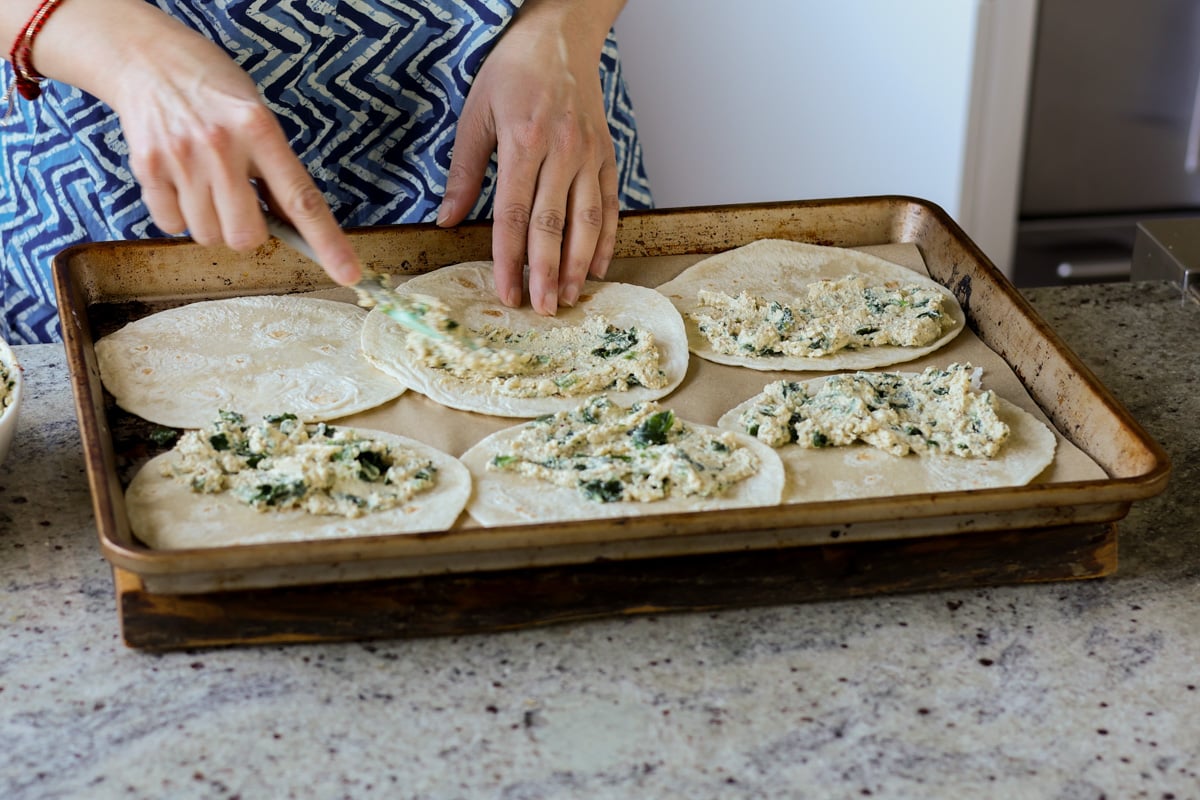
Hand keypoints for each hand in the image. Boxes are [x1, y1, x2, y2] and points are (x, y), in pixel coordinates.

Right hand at [28, 1, 361, 285]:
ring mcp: (181, 159)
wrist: (146, 57)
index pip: (303, 200)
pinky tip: (183, 184)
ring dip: (213, 224)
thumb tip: (293, 225)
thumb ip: (275, 167)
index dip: (328, 243)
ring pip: (208, 236)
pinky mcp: (147, 168)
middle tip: (241, 202)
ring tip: (208, 185)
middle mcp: (221, 146)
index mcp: (260, 130)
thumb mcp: (259, 116)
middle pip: (246, 236)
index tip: (349, 274)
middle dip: (249, 233)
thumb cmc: (214, 89)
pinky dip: (180, 217)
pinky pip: (171, 226)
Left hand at [437, 0, 624, 313]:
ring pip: (587, 220)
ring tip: (568, 296)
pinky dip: (605, 238)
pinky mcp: (606, 155)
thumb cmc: (513, 71)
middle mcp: (562, 151)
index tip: (506, 292)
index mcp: (524, 141)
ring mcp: (589, 155)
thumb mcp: (476, 113)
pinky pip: (609, 204)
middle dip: (545, 273)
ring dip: (577, 264)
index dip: (510, 259)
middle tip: (541, 309)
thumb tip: (447, 218)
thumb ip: (465, 170)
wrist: (561, 36)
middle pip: (553, 225)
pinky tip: (597, 267)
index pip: (515, 215)